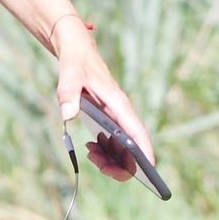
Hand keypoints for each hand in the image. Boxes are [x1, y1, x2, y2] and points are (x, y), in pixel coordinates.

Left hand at [53, 19, 155, 183]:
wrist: (76, 50)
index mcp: (117, 102)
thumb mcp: (69, 75)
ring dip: (110, 157)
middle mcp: (120, 110)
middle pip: (131, 144)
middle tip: (100, 166)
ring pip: (122, 145)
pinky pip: (113, 140)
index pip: (136, 129)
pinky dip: (104, 149)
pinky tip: (91, 149)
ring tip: (92, 156)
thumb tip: (68, 115)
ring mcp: (116, 115)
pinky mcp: (109, 117)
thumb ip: (67, 94)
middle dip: (120, 161)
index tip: (150, 168)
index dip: (144, 149)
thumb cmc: (76, 62)